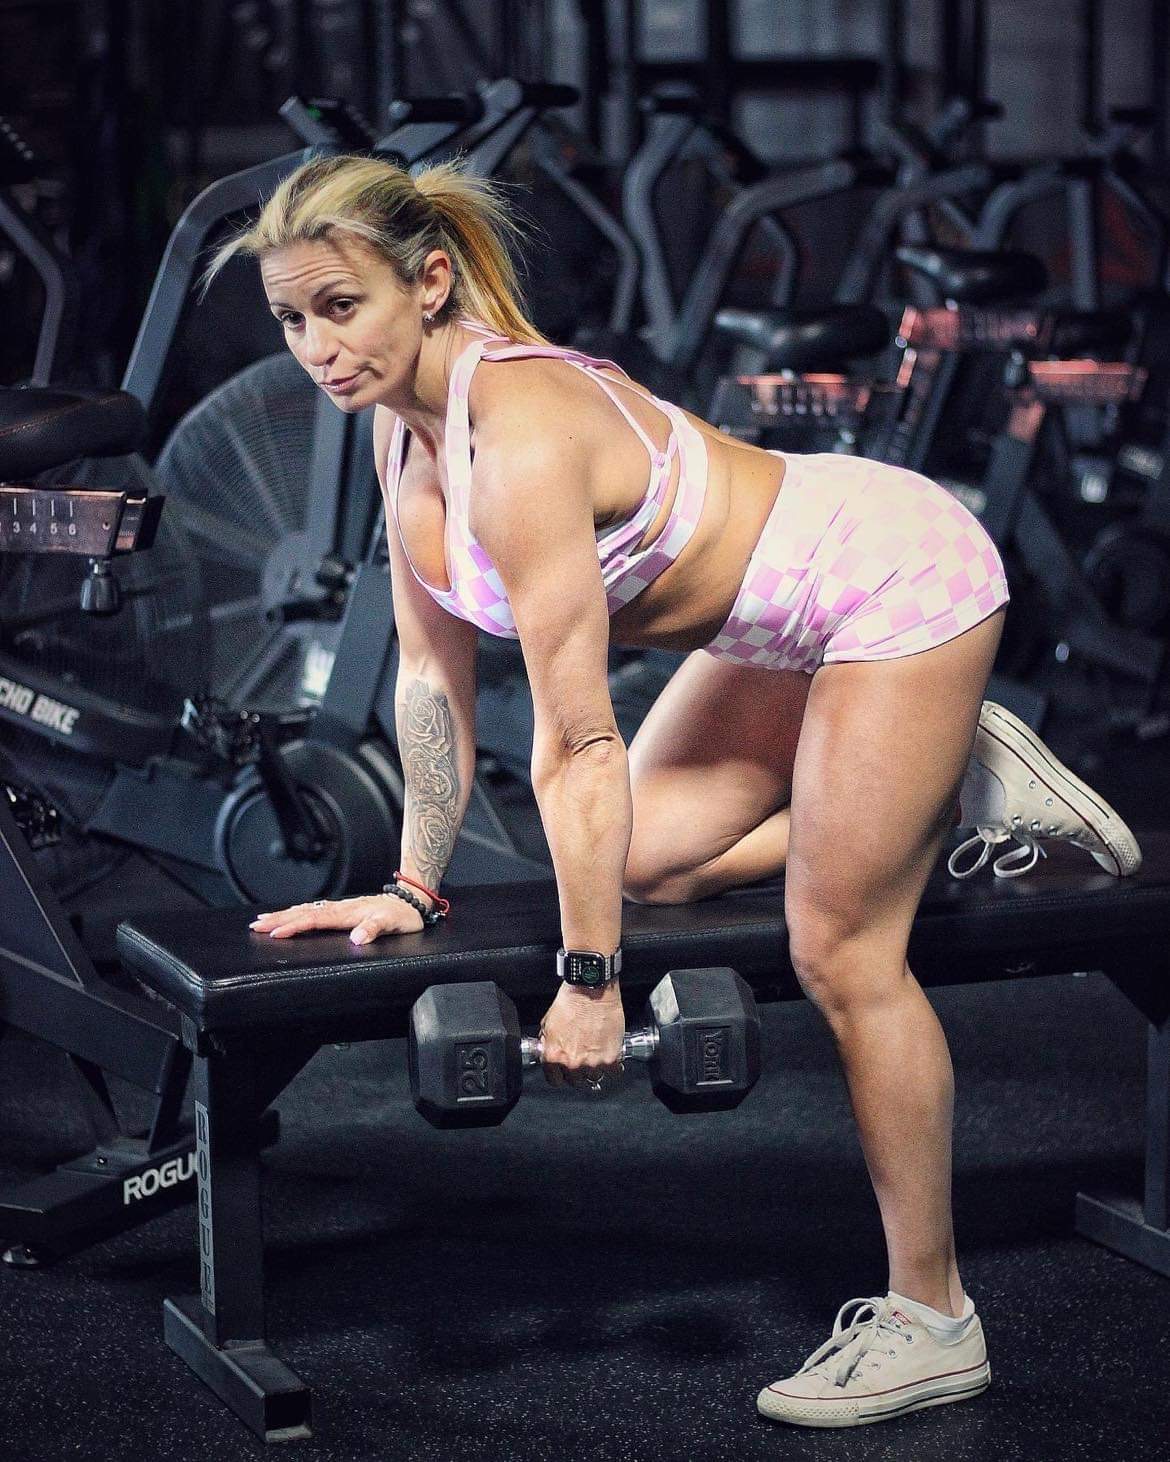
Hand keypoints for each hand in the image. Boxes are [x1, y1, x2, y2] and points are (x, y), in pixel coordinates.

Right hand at [249, 891, 422, 943]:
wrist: (412, 900)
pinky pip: (315, 910)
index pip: (316, 920)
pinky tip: (290, 915)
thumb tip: (356, 938)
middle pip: (304, 913)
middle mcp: (341, 909)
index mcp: (348, 913)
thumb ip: (374, 929)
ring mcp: (341, 908)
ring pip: (307, 910)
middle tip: (256, 925)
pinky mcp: (343, 910)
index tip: (276, 932)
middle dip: (279, 919)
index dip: (295, 926)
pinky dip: (298, 912)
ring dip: (285, 915)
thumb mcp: (392, 924)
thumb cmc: (403, 915)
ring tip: (264, 920)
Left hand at [537, 980, 625, 1092]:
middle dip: (578, 1073)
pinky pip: (613, 1073)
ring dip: (596, 1069)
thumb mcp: (548, 1023)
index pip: (555, 1081)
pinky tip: (610, 1056)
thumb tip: (548, 1054)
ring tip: (597, 1054)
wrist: (591, 989)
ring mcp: (592, 1063)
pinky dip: (613, 1066)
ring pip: (595, 1078)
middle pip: (576, 1082)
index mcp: (554, 1056)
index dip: (560, 1075)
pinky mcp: (611, 1058)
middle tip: (583, 1059)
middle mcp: (572, 1063)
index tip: (565, 1072)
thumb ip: (547, 1044)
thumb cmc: (571, 1002)